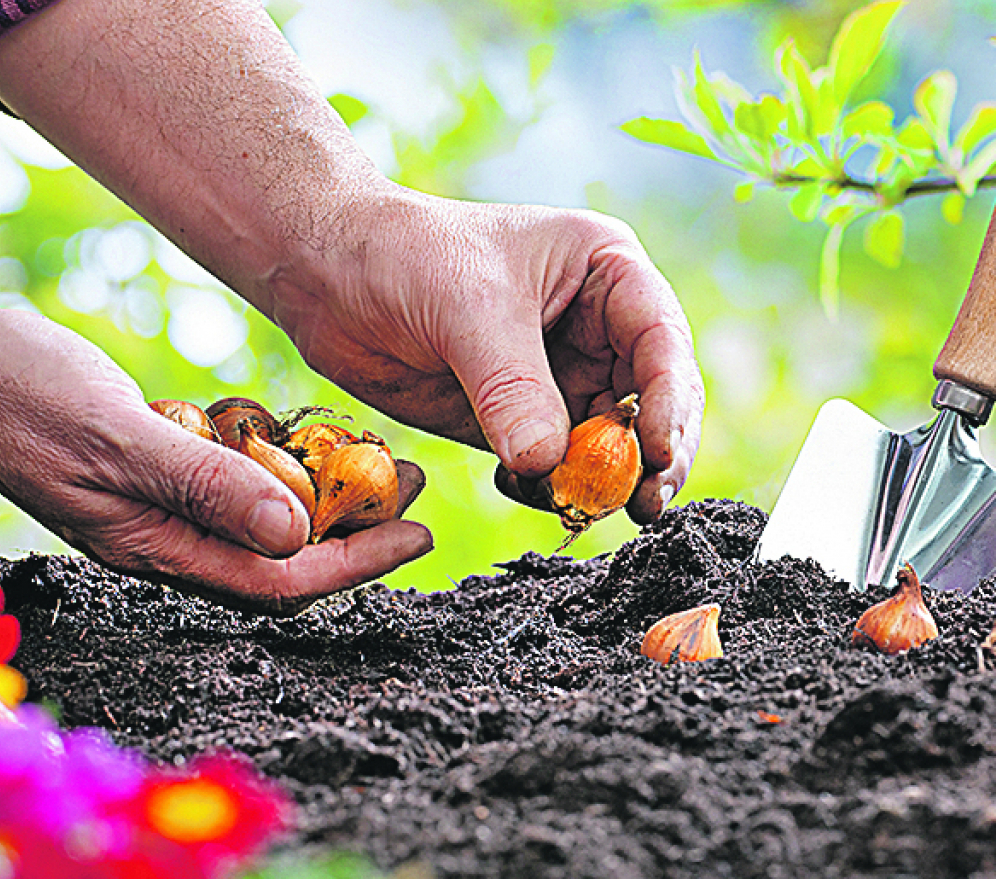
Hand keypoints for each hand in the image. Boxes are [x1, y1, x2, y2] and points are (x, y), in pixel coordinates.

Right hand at [0, 302, 432, 613]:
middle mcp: (163, 540)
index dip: (358, 565)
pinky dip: (276, 464)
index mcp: (156, 549)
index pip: (279, 582)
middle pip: (282, 558)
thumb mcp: (118, 434)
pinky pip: (230, 482)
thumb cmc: (16, 394)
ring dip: (326, 494)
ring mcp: (155, 507)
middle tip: (417, 484)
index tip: (419, 535)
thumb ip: (205, 483)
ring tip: (383, 457)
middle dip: (357, 530)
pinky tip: (306, 434)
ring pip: (261, 519)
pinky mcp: (151, 469)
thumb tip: (295, 532)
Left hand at [267, 190, 704, 522]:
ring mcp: (561, 377)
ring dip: (603, 483)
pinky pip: (556, 468)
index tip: (661, 454)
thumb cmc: (403, 255)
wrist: (324, 274)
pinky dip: (550, 490)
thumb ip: (513, 390)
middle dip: (654, 456)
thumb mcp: (469, 310)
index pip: (662, 342)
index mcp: (607, 273)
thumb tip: (547, 466)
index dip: (671, 401)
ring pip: (610, 444)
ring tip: (580, 508)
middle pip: (653, 402)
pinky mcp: (520, 420)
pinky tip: (524, 491)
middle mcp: (598, 327)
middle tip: (645, 506)